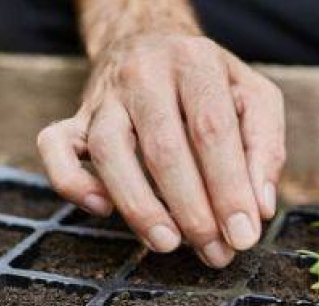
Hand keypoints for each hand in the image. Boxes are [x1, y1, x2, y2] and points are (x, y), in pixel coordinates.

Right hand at [38, 34, 284, 266]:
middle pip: (163, 148)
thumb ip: (265, 148)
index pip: (212, 130)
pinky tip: (103, 210)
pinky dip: (73, 183)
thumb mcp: (254, 98)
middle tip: (215, 252)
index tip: (244, 235)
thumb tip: (259, 207)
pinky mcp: (75, 117)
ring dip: (139, 207)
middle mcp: (145, 74)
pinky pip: (54, 146)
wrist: (151, 41)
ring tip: (168, 244)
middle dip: (192, 211)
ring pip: (108, 152)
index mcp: (195, 63)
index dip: (229, 188)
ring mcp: (104, 96)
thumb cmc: (210, 84)